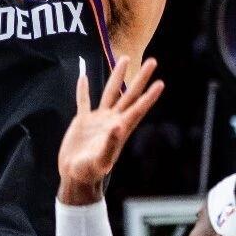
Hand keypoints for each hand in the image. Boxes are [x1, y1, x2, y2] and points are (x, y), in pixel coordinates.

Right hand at [58, 56, 163, 200]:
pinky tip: (84, 77)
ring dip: (117, 76)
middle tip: (152, 61)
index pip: (137, 109)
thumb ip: (109, 144)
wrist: (75, 176)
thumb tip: (118, 126)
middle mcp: (112, 121)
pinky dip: (83, 90)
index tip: (160, 83)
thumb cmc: (89, 172)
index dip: (149, 97)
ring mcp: (98, 120)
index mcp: (119, 129)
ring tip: (124, 58)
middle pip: (129, 95)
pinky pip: (84, 102)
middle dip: (141, 78)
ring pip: (110, 93)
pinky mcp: (82, 122)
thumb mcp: (100, 160)